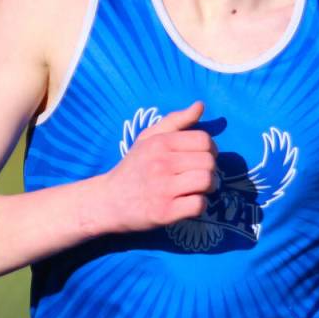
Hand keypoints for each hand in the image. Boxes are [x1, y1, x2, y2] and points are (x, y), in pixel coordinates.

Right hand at [97, 101, 217, 232]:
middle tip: (198, 175)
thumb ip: (176, 120)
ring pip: (207, 182)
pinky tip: (189, 203)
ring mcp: (163, 189)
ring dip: (209, 187)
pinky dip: (200, 206)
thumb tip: (201, 105)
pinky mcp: (165, 212)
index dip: (210, 149)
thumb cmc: (132, 168)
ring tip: (197, 189)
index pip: (204, 140)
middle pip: (208, 162)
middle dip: (210, 169)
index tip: (200, 158)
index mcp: (160, 143)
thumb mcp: (148, 138)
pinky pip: (199, 205)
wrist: (108, 201)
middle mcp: (161, 164)